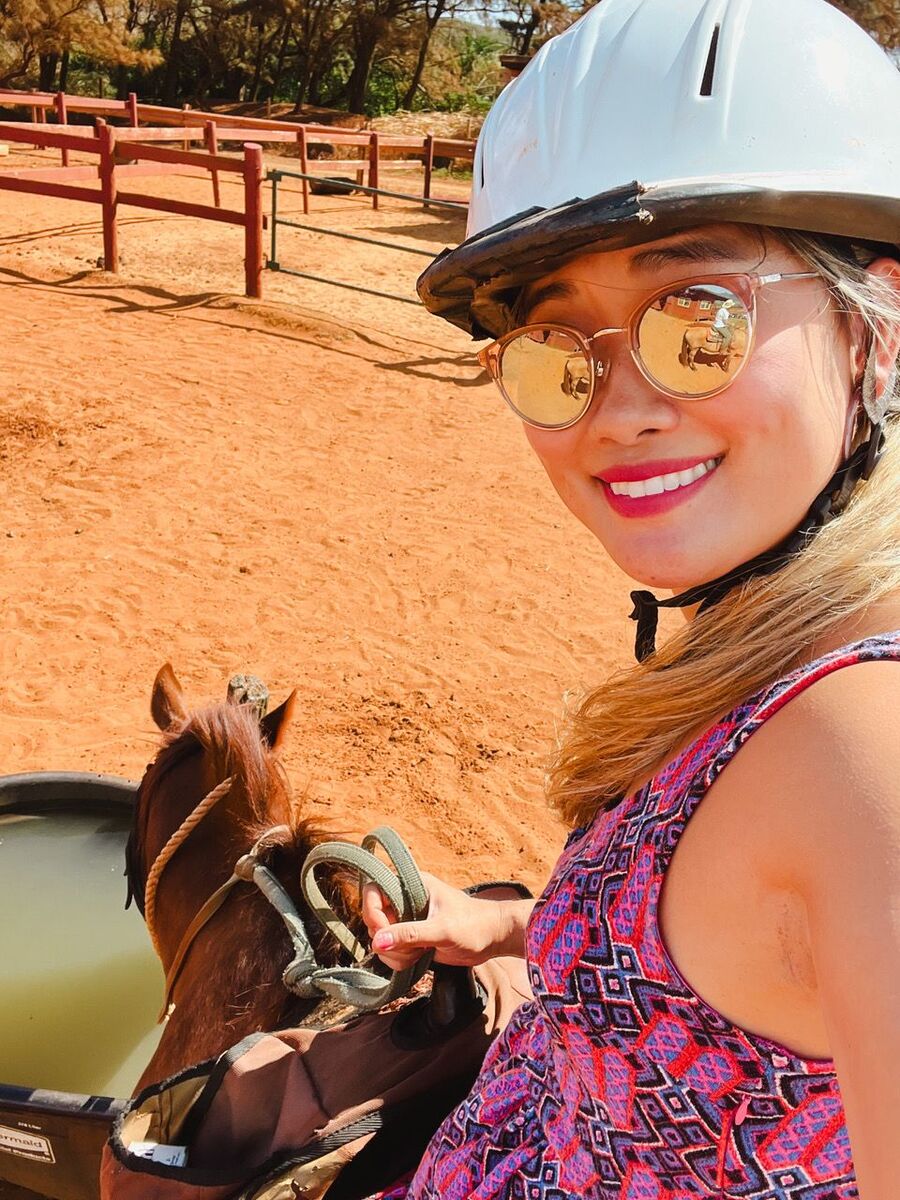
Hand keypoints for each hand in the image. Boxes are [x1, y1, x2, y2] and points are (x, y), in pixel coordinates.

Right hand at [362, 871, 533, 971]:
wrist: (493, 938)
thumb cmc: (473, 925)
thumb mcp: (442, 929)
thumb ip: (410, 934)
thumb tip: (376, 942)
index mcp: (411, 884)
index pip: (373, 891)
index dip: (373, 913)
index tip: (385, 933)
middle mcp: (405, 900)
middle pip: (374, 919)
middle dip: (387, 940)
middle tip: (410, 949)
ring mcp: (407, 920)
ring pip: (381, 939)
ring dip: (394, 954)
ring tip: (419, 954)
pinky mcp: (411, 938)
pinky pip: (391, 951)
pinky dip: (399, 960)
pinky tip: (419, 959)